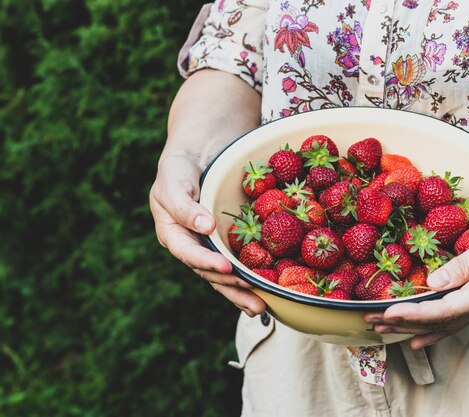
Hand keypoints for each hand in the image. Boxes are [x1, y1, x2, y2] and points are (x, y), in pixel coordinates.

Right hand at [149, 152, 265, 316]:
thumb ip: (184, 206)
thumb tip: (205, 228)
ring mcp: (207, 248)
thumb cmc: (178, 168)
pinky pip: (235, 266)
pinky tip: (263, 295)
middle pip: (209, 273)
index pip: (189, 253)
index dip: (207, 262)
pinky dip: (247, 281)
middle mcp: (190, 246)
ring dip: (241, 293)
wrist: (195, 156)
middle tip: (254, 301)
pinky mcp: (223, 245)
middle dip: (231, 288)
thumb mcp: (173, 182)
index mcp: (172, 233)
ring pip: (223, 276)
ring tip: (261, 308)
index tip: (228, 268)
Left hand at [364, 216, 468, 348]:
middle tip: (371, 321)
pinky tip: (416, 338)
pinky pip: (453, 322)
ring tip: (383, 328)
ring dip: (412, 328)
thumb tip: (433, 282)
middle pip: (438, 322)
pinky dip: (432, 330)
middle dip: (402, 323)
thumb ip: (463, 266)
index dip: (414, 314)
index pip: (443, 310)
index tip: (388, 313)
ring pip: (444, 326)